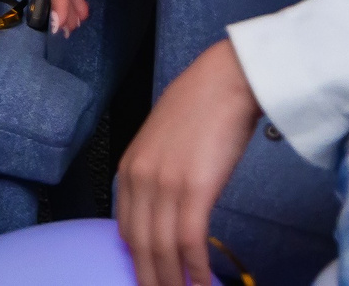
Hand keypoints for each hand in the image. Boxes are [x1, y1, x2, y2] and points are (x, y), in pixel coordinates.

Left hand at [116, 38, 260, 285]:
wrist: (224, 83)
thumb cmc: (200, 112)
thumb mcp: (163, 146)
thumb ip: (156, 177)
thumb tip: (163, 210)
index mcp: (128, 169)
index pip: (124, 229)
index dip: (135, 261)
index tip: (146, 279)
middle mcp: (139, 179)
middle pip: (140, 245)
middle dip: (149, 278)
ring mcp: (164, 184)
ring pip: (161, 248)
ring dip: (171, 280)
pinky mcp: (194, 188)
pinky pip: (189, 241)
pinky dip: (194, 268)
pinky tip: (202, 283)